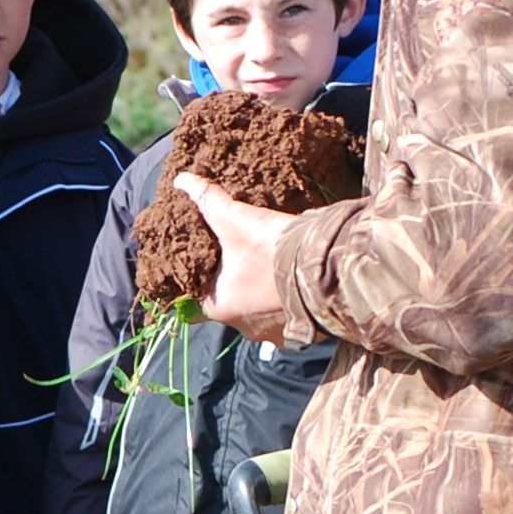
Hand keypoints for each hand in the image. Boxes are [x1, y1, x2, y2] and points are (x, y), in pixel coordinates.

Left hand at [178, 173, 296, 340]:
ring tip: (268, 263)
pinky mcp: (300, 332)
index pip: (194, 299)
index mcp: (219, 308)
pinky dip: (285, 299)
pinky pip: (285, 315)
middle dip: (233, 280)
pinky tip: (290, 278)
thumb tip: (183, 179)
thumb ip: (209, 200)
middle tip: (240, 255)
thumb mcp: (236, 220)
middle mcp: (243, 327)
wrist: (330, 269)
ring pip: (259, 309)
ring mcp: (273, 334)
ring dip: (261, 291)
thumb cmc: (274, 250)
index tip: (205, 260)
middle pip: (229, 302)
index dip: (198, 277)